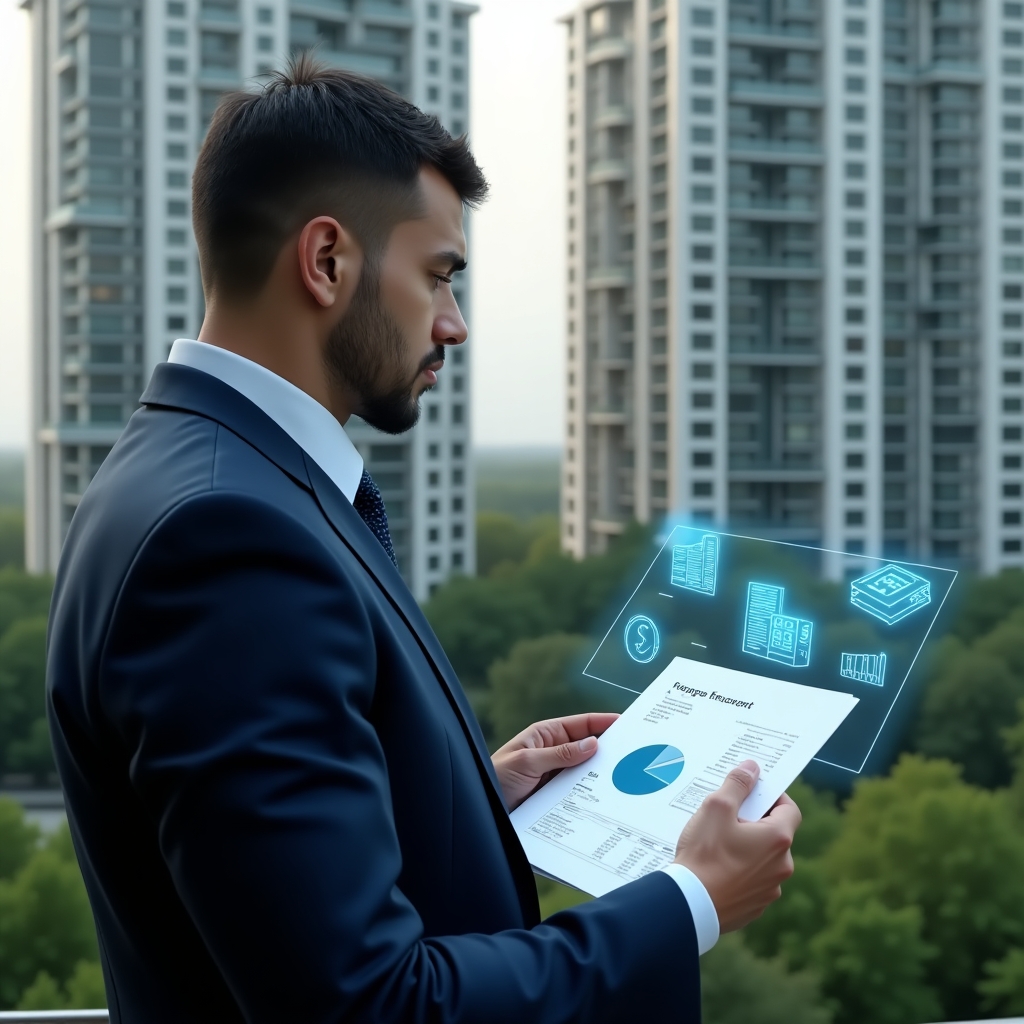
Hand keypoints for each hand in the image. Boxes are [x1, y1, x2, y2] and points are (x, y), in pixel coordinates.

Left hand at [492, 713, 618, 810]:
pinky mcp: (556, 794)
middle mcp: (554, 752)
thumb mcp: (527, 762)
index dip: (604, 722)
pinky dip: (591, 793)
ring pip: (585, 771)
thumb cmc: (496, 777)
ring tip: (625, 778)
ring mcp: (556, 774)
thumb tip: (593, 744)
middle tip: (633, 754)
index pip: (581, 724)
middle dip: (608, 750)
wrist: (482, 809)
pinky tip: (605, 798)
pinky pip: (578, 790)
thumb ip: (560, 754)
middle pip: (588, 747)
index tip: (625, 724)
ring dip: (601, 774)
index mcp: (546, 735)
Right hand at [673, 760, 800, 932]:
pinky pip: (751, 880)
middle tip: (726, 818)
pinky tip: (715, 868)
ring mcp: (769, 889)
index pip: (789, 809)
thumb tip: (752, 768)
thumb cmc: (704, 854)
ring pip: (762, 859)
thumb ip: (737, 784)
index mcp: (778, 839)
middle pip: (774, 834)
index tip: (752, 793)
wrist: (690, 905)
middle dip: (754, 823)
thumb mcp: (717, 808)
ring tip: (716, 845)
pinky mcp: (754, 906)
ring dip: (747, 848)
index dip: (772, 797)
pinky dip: (739, 871)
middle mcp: (781, 866)